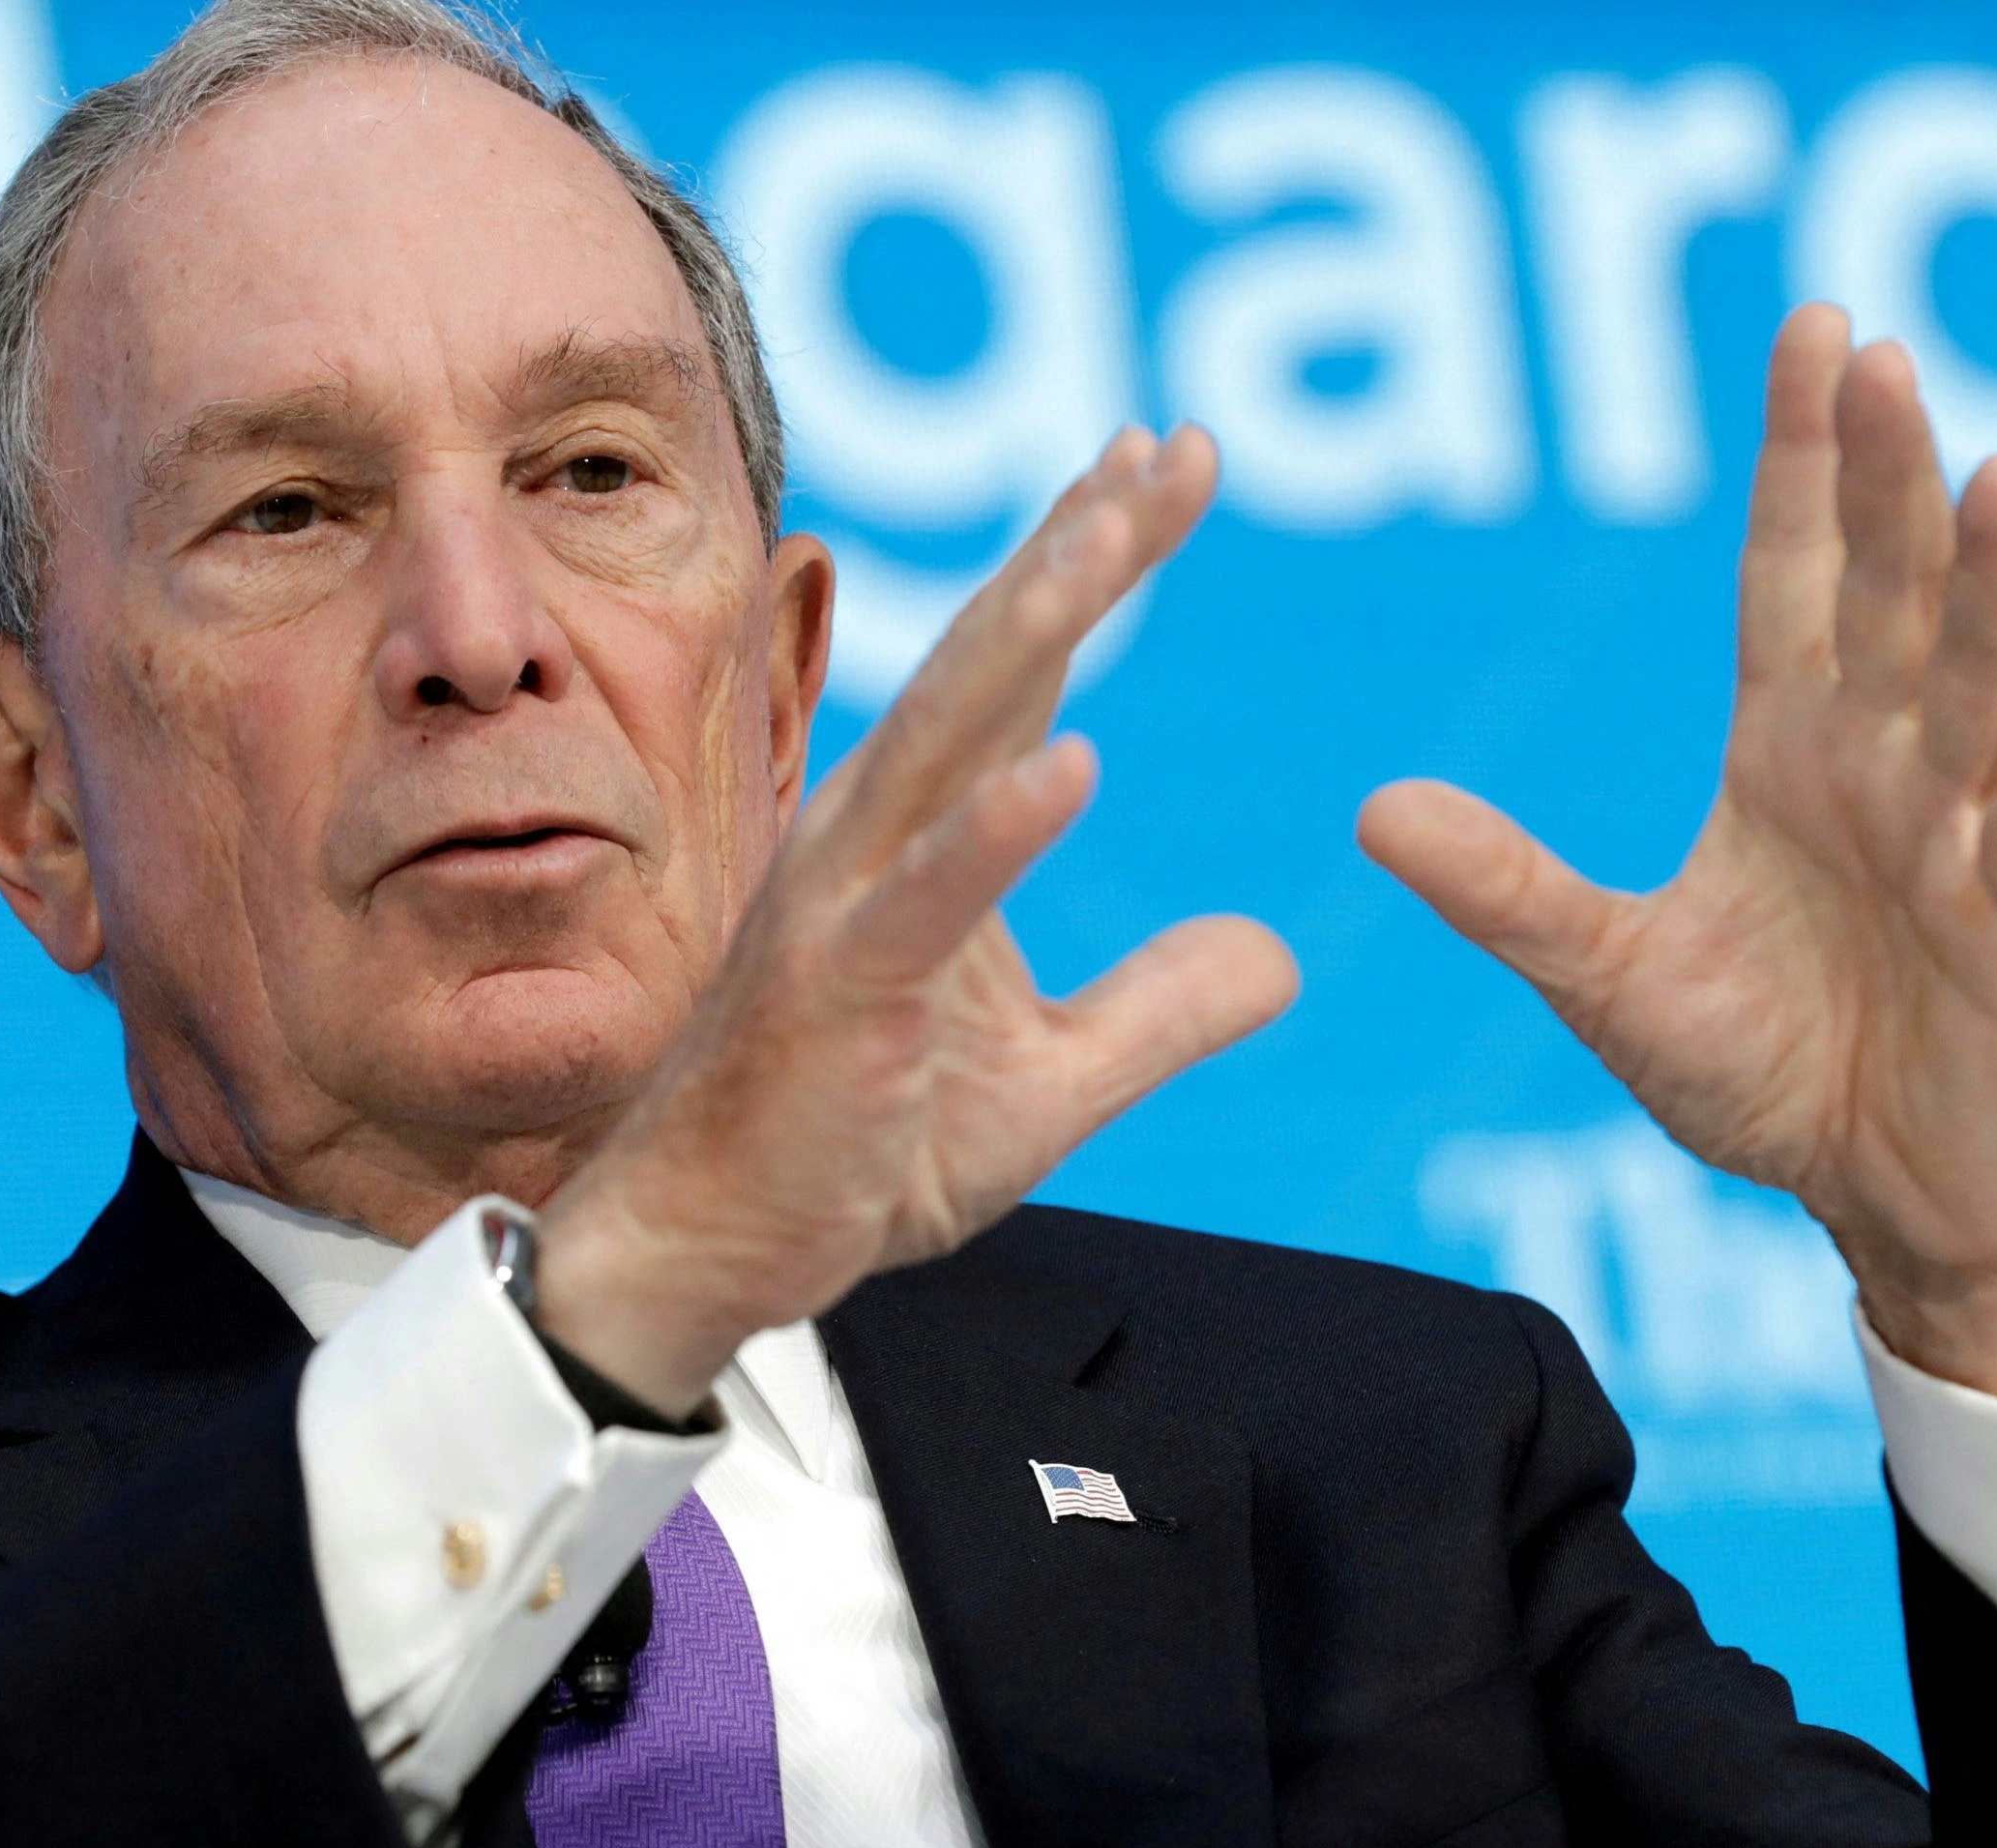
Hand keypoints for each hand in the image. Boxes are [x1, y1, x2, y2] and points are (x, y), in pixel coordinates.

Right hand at [536, 427, 1300, 1415]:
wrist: (715, 1252)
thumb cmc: (855, 1149)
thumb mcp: (1049, 1084)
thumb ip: (1158, 1011)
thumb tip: (1280, 957)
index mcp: (922, 833)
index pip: (1021, 669)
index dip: (1092, 555)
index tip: (1172, 456)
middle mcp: (874, 835)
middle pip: (990, 662)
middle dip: (1080, 545)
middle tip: (1169, 445)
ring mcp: (847, 906)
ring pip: (948, 741)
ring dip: (1030, 631)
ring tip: (1112, 537)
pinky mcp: (839, 998)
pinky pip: (926, 900)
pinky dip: (995, 832)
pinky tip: (1069, 765)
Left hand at [1361, 305, 1996, 1428]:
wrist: (1888, 1202)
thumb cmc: (1770, 1073)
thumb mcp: (1606, 977)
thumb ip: (1506, 890)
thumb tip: (1369, 806)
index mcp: (1793, 754)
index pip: (1795, 578)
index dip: (1803, 460)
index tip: (1811, 330)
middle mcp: (1887, 770)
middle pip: (1889, 596)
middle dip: (1885, 476)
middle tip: (1879, 351)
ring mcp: (1966, 845)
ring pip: (1982, 689)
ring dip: (1992, 588)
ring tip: (1996, 476)